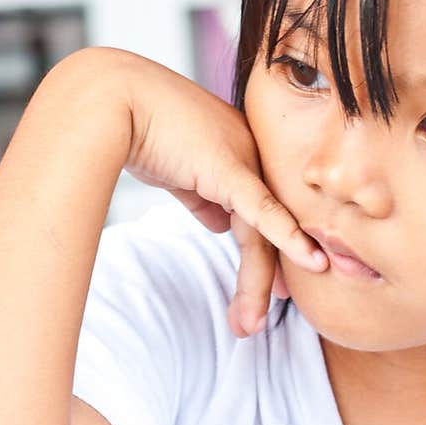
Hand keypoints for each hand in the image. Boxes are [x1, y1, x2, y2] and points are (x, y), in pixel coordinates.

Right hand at [120, 51, 327, 336]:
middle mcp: (252, 155)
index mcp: (241, 154)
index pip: (261, 214)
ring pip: (260, 233)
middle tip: (253, 321)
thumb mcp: (177, 169)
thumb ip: (203, 197)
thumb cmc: (138, 127)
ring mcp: (245, 159)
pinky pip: (263, 211)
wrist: (114, 100)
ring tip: (247, 324)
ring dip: (254, 282)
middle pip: (265, 228)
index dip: (269, 254)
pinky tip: (311, 261)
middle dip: (262, 279)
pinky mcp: (231, 167)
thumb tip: (221, 224)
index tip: (272, 291)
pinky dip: (288, 236)